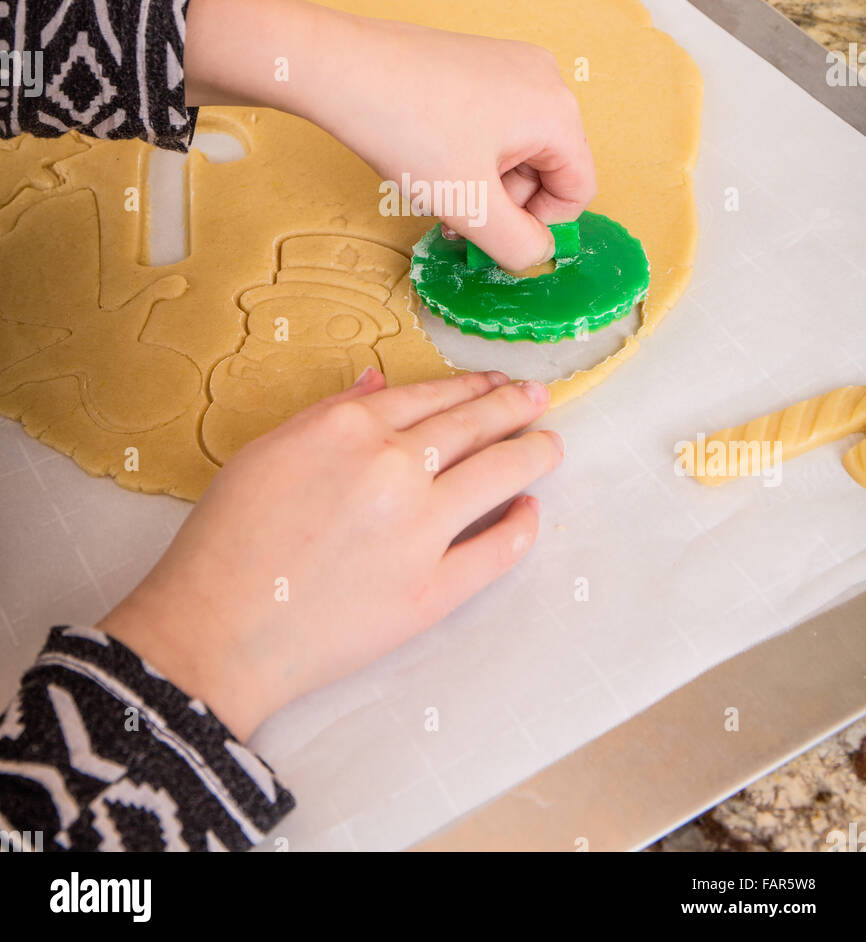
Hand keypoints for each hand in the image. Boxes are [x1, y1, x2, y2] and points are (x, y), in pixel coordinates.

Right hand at [98, 368, 560, 739]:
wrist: (215, 630)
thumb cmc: (226, 539)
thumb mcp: (267, 450)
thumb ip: (330, 413)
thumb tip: (381, 385)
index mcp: (351, 429)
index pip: (430, 397)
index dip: (470, 388)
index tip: (493, 384)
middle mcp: (395, 468)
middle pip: (472, 427)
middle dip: (512, 407)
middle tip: (537, 398)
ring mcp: (420, 530)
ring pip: (498, 475)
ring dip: (533, 453)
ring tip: (551, 444)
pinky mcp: (432, 591)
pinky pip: (495, 551)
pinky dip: (522, 527)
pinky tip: (530, 511)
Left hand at [184, 0, 595, 272]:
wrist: (339, 67)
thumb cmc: (406, 128)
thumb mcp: (469, 205)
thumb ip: (517, 246)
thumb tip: (536, 254)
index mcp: (557, 111)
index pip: (578, 190)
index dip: (539, 226)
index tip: (489, 235)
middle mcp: (543, 78)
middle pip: (548, 167)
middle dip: (506, 203)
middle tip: (455, 216)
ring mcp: (509, 63)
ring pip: (516, 148)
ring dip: (483, 181)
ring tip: (435, 188)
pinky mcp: (476, 59)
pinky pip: (492, 121)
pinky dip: (468, 150)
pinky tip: (426, 156)